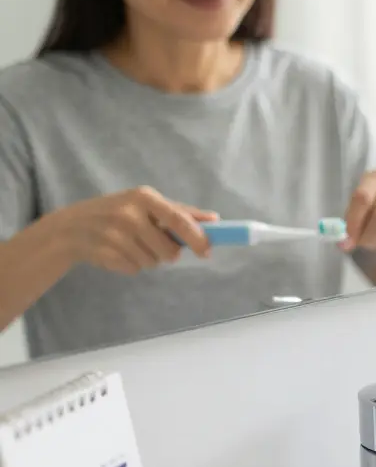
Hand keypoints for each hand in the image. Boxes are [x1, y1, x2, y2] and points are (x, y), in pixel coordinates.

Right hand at [50, 186, 216, 273]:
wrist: (70, 227)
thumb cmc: (118, 213)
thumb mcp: (145, 205)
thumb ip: (180, 212)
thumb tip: (215, 219)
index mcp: (144, 197)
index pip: (179, 220)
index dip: (197, 238)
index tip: (207, 252)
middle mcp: (129, 213)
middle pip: (169, 251)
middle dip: (167, 253)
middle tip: (153, 244)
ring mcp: (114, 234)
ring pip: (153, 262)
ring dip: (147, 259)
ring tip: (130, 245)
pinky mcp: (104, 253)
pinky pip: (134, 269)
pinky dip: (130, 265)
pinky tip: (117, 252)